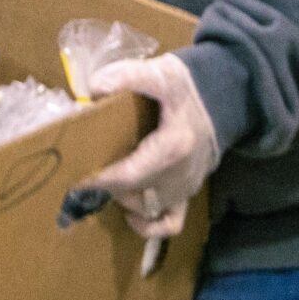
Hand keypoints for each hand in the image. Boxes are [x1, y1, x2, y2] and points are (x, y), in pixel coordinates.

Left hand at [77, 54, 220, 239]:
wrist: (223, 100)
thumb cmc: (187, 88)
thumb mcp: (160, 73)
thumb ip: (127, 76)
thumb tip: (92, 89)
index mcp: (174, 146)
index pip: (131, 175)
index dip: (101, 178)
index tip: (76, 172)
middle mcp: (181, 174)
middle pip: (137, 194)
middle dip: (107, 186)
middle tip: (83, 172)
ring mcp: (186, 188)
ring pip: (149, 211)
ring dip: (124, 201)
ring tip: (104, 181)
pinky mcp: (188, 195)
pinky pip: (171, 224)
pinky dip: (149, 226)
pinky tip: (131, 214)